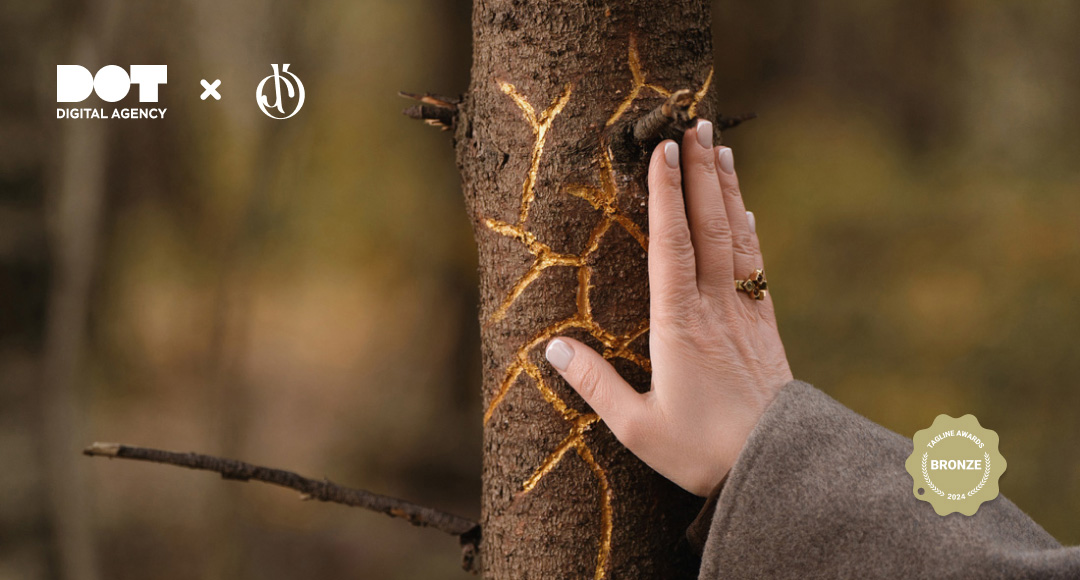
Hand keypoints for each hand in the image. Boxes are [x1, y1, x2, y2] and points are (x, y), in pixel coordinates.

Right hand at [544, 120, 792, 496]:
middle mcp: (715, 307)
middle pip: (709, 226)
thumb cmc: (701, 450)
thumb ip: (594, 385)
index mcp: (680, 325)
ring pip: (736, 238)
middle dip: (700, 173)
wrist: (777, 467)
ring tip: (721, 149)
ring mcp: (744, 313)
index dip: (666, 195)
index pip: (672, 244)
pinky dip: (748, 230)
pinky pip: (755, 265)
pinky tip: (746, 212)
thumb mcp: (637, 427)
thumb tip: (552, 347)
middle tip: (695, 124)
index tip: (663, 150)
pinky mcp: (763, 325)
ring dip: (727, 190)